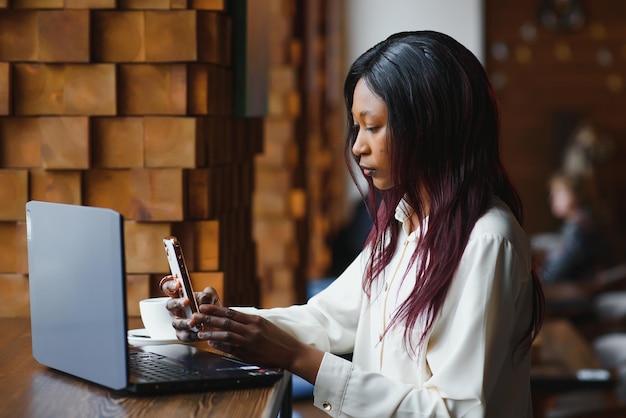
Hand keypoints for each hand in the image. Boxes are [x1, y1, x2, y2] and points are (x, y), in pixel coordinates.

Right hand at [160, 275, 221, 334]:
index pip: (169, 288)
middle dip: (177, 303)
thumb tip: (204, 298)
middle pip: (170, 305)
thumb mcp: (212, 297)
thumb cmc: (211, 306)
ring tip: (193, 322)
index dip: (170, 285)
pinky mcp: (183, 334)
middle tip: (186, 302)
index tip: (177, 284)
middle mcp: (176, 309)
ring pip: (176, 322)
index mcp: (180, 296)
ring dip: (184, 322)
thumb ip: (208, 295)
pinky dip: (192, 335)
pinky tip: (199, 332)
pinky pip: (184, 336)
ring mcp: (178, 321)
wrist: (219, 322)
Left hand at [187, 304, 323, 382]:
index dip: (216, 310)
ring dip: (212, 334)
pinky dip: (220, 346)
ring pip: (227, 336)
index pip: (231, 313)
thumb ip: (248, 322)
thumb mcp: (264, 324)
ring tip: (200, 332)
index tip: (204, 307)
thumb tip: (230, 319)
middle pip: (226, 322)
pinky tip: (212, 344)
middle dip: (209, 319)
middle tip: (196, 316)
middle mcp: (252, 330)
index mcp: (255, 320)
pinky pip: (232, 349)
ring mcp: (250, 342)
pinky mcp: (250, 354)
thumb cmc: (277, 337)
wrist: (291, 352)